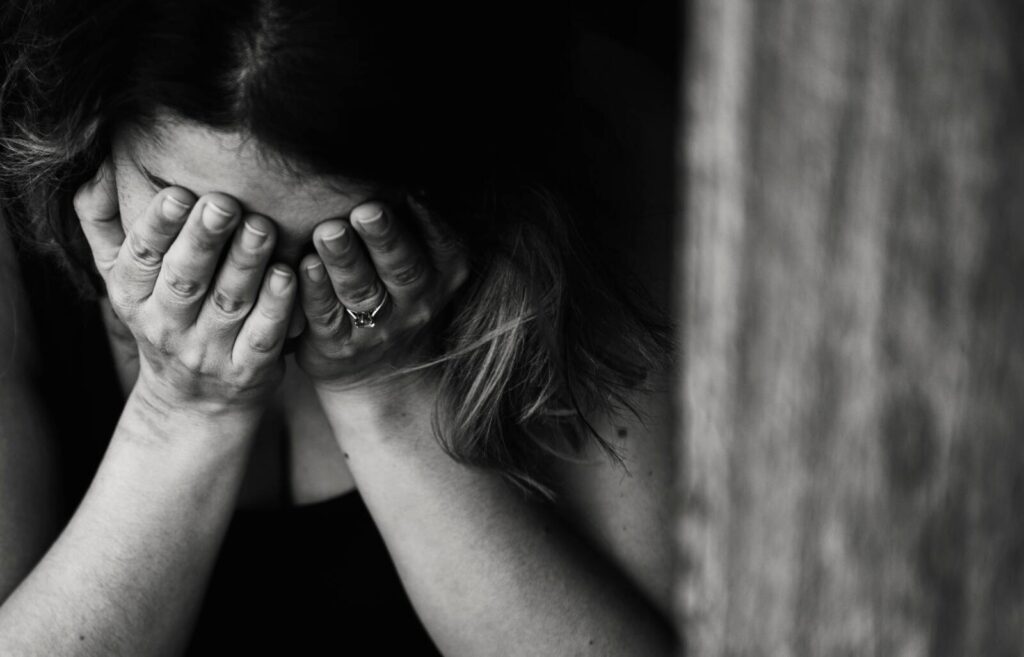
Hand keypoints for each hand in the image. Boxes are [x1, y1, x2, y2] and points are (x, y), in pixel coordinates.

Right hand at [74, 161, 295, 416]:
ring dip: (246, 264)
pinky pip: (262, 336)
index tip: (178, 192)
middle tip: (225, 203)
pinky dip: (276, 307)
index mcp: (132, 296)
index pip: (142, 257)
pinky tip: (288, 275)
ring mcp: (208, 351)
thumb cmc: (162, 317)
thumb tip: (98, 166)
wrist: (192, 403)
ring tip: (262, 227)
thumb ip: (104, 223)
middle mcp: (166, 326)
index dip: (158, 226)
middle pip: (186, 279)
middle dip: (204, 240)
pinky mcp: (247, 370)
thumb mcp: (122, 277)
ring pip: (228, 303)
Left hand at [296, 197, 467, 391]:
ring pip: (362, 291)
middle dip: (384, 237)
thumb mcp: (424, 258)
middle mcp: (418, 300)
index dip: (427, 217)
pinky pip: (326, 316)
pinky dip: (314, 291)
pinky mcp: (339, 345)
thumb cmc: (397, 289)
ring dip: (344, 261)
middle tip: (366, 210)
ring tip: (328, 232)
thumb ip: (414, 217)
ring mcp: (380, 327)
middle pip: (402, 267)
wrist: (381, 369)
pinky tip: (301, 267)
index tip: (412, 188)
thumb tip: (399, 146)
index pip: (440, 241)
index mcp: (444, 271)